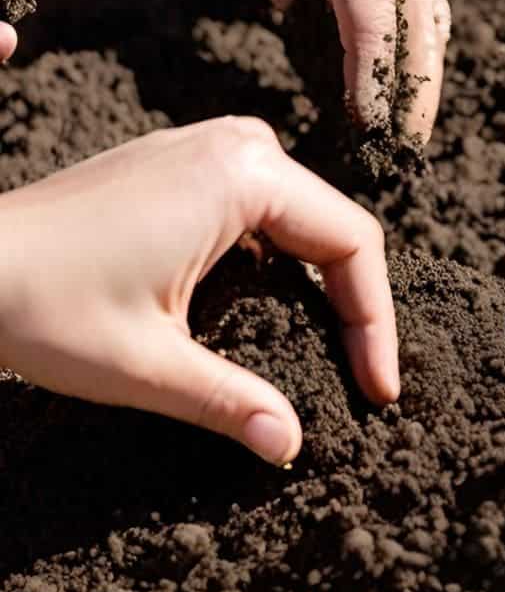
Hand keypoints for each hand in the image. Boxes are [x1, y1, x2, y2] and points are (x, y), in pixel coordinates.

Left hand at [0, 117, 398, 464]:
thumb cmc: (41, 306)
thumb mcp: (148, 367)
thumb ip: (231, 404)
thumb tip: (289, 445)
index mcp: (240, 178)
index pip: (352, 244)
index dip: (375, 323)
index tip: (377, 391)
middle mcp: (228, 146)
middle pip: (333, 224)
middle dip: (355, 303)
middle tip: (363, 376)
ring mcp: (197, 148)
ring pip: (300, 212)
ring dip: (321, 278)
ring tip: (332, 345)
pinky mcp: (172, 166)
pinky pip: (259, 203)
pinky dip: (282, 255)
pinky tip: (273, 304)